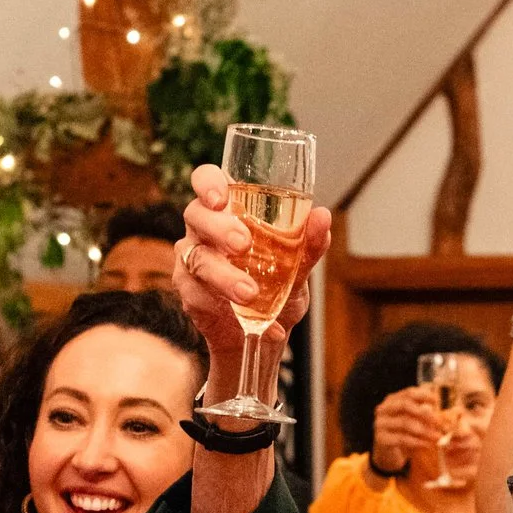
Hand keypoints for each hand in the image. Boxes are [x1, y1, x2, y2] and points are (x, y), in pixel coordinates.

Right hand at [176, 163, 332, 373]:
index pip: (206, 181)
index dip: (207, 183)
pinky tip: (258, 320)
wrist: (266, 332)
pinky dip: (228, 308)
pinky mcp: (190, 293)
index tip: (221, 197)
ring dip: (223, 275)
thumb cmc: (277, 286)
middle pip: (196, 215)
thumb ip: (309, 244)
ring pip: (197, 259)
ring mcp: (193, 260)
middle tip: (243, 243)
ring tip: (250, 293)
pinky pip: (199, 295)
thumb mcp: (298, 266)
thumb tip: (322, 216)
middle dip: (218, 227)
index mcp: (227, 211)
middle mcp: (203, 230)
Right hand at [370, 385, 444, 479]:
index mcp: (393, 400)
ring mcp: (380, 423)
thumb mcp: (414, 422)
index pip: (409, 392)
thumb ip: (425, 415)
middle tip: (440, 422)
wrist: (389, 454)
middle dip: (425, 413)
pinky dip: (417, 442)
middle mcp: (384, 409)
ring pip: (405, 423)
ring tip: (437, 437)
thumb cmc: (404, 434)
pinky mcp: (381, 438)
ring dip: (424, 430)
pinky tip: (427, 445)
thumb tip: (442, 415)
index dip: (424, 395)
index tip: (438, 402)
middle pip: (405, 405)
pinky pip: (401, 439)